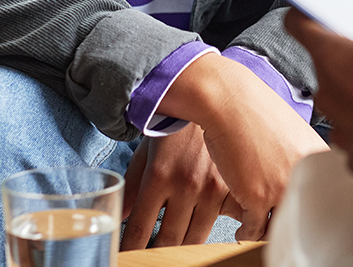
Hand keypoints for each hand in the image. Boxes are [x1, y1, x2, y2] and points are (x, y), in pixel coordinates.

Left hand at [120, 123, 228, 249]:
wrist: (212, 102)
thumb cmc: (176, 126)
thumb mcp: (147, 152)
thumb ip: (132, 186)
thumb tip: (119, 215)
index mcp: (159, 176)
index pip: (139, 227)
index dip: (131, 248)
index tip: (127, 256)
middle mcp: (186, 185)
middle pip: (168, 239)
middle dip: (156, 253)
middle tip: (150, 256)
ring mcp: (212, 189)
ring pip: (195, 238)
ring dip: (182, 247)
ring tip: (173, 247)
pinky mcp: (233, 189)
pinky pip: (222, 223)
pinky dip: (211, 230)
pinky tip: (204, 230)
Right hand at [159, 54, 328, 240]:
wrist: (231, 101)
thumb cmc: (257, 113)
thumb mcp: (295, 135)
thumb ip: (303, 160)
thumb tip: (301, 182)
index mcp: (319, 162)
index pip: (326, 200)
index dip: (310, 212)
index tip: (300, 218)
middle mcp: (305, 177)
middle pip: (303, 216)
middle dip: (288, 223)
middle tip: (277, 225)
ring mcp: (282, 188)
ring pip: (279, 226)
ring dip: (267, 231)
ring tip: (259, 228)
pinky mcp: (257, 196)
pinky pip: (254, 230)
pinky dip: (247, 233)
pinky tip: (243, 230)